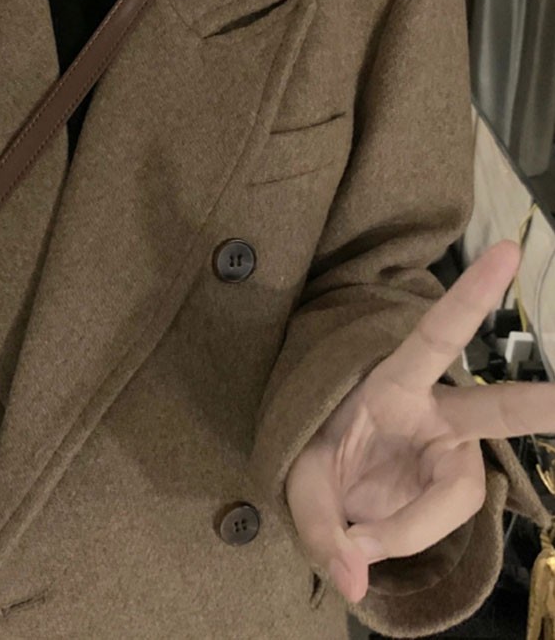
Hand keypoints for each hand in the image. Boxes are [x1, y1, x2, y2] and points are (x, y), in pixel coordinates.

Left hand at [284, 239, 554, 603]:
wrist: (327, 487)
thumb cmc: (315, 457)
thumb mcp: (298, 481)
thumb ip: (319, 525)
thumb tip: (356, 576)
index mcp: (392, 381)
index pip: (435, 336)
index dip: (471, 297)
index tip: (509, 253)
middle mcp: (434, 413)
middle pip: (494, 408)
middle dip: (538, 405)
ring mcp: (449, 453)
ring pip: (455, 494)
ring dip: (405, 525)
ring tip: (355, 535)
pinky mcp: (451, 488)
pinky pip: (440, 523)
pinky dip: (404, 539)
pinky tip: (372, 538)